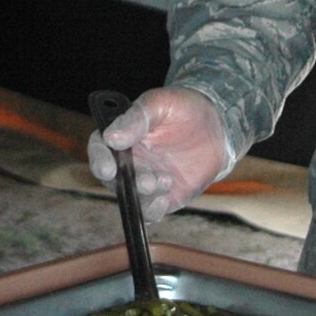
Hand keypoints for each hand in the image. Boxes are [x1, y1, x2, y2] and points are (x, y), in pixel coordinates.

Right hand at [86, 87, 232, 222]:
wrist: (215, 127)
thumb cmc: (183, 109)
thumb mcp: (159, 103)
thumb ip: (136, 118)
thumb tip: (111, 137)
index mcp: (121, 134)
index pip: (99, 148)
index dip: (99, 159)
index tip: (109, 169)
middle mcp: (129, 160)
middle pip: (113, 178)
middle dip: (125, 183)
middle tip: (146, 180)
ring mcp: (145, 180)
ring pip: (131, 197)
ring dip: (142, 195)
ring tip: (165, 181)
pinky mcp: (163, 197)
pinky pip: (149, 212)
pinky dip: (152, 211)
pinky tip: (164, 200)